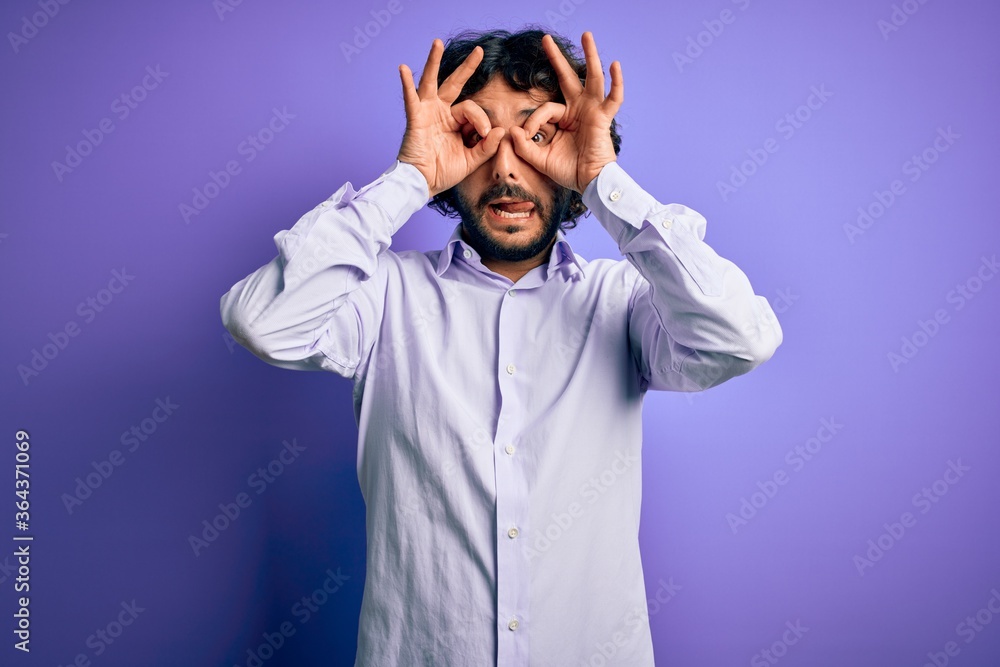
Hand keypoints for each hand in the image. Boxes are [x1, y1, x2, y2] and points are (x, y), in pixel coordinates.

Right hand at [396, 39, 504, 197]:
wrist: (423, 184)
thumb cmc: (444, 172)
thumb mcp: (471, 160)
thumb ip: (486, 146)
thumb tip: (501, 129)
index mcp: (454, 121)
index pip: (472, 110)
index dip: (481, 120)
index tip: (483, 135)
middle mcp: (441, 112)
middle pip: (454, 84)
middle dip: (467, 68)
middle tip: (480, 51)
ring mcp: (427, 112)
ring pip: (432, 82)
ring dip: (434, 62)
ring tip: (437, 43)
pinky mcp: (415, 118)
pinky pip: (411, 99)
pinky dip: (406, 84)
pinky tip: (404, 69)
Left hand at [509, 31, 622, 193]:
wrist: (589, 183)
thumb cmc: (568, 171)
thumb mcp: (540, 159)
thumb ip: (524, 146)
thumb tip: (511, 131)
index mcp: (563, 118)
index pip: (545, 109)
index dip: (533, 121)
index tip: (527, 136)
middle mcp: (578, 110)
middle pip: (567, 78)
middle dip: (556, 58)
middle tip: (546, 39)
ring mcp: (592, 111)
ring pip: (591, 78)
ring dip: (590, 55)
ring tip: (586, 35)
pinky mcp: (603, 117)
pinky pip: (613, 98)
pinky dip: (616, 82)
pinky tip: (615, 65)